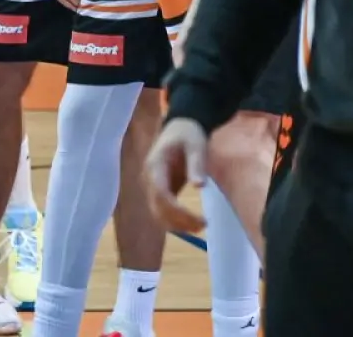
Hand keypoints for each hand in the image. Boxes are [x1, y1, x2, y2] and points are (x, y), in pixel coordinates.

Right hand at [145, 118, 210, 234]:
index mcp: (155, 165)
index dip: (178, 211)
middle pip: (158, 207)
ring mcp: (152, 185)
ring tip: (200, 227)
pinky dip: (175, 220)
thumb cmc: (189, 134)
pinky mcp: (159, 190)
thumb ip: (196, 164)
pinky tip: (192, 224)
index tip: (200, 219)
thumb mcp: (196, 145)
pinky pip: (162, 210)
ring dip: (176, 224)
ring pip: (158, 213)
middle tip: (203, 225)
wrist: (180, 127)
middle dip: (179, 221)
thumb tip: (200, 186)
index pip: (161, 194)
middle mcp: (149, 178)